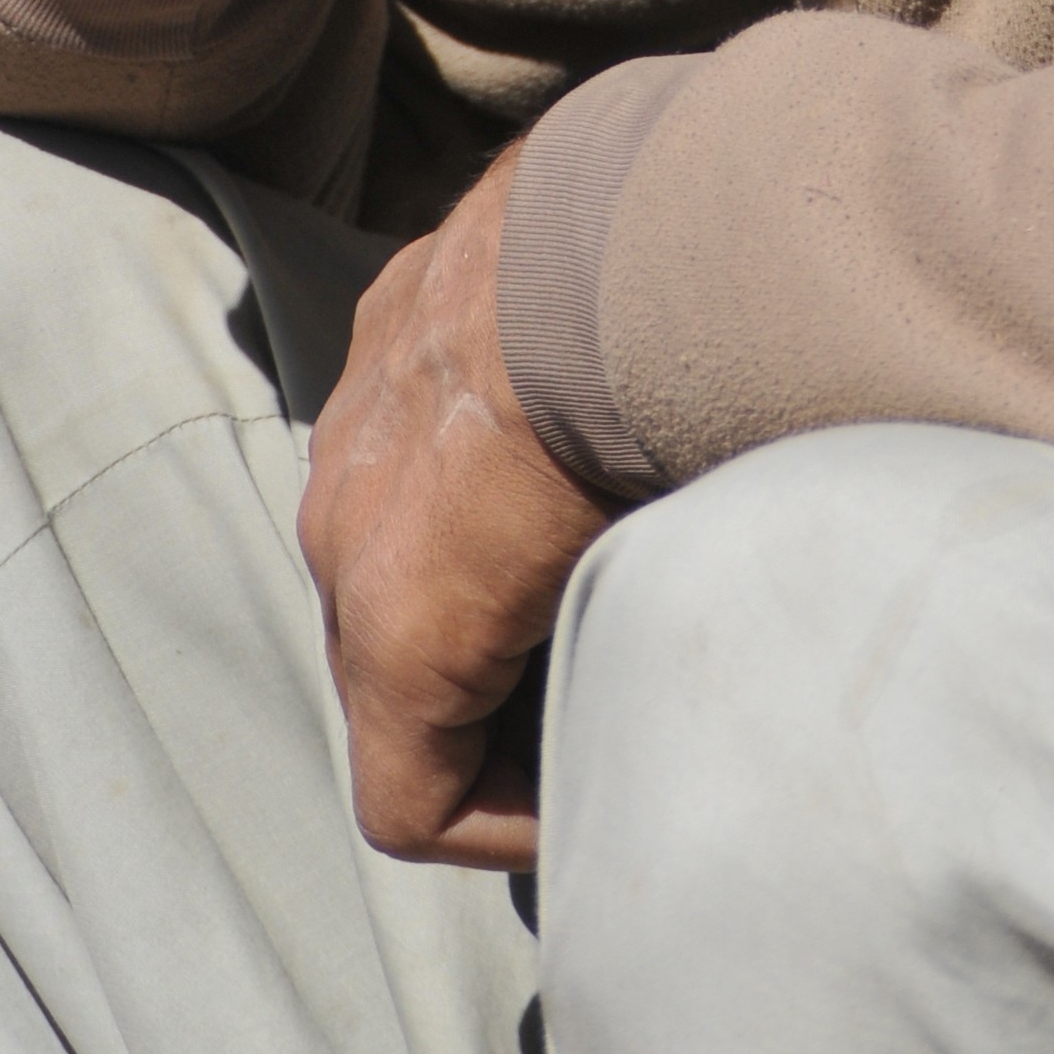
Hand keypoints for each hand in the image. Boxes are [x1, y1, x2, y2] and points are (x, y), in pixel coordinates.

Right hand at [298, 143, 613, 868]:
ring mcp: (351, 419)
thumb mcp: (677, 594)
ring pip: (388, 545)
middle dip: (491, 708)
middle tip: (613, 682)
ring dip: (471, 576)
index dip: (504, 832)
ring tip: (598, 552)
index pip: (406, 805)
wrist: (646, 222)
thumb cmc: (672, 425)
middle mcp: (345, 528)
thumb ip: (652, 675)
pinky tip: (570, 428)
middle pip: (393, 680)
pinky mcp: (387, 318)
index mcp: (401, 622)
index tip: (595, 795)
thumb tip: (709, 720)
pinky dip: (466, 462)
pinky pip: (404, 432)